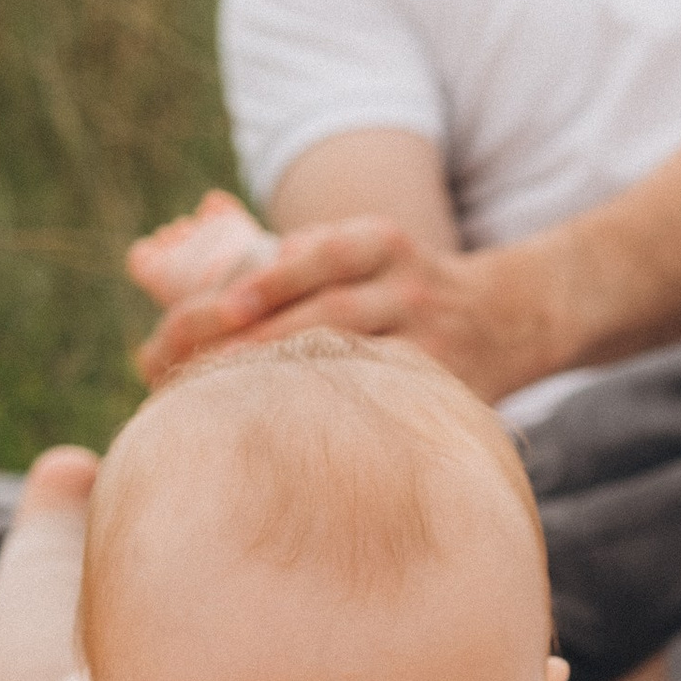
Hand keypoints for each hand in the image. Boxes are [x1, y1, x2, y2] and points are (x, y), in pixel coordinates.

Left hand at [133, 218, 549, 402]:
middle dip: (247, 341)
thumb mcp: (368, 252)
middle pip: (327, 315)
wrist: (510, 316)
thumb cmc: (406, 289)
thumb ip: (301, 261)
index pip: (317, 259)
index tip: (204, 315)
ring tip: (210, 403)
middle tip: (170, 367)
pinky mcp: (447, 391)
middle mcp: (410, 289)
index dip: (264, 285)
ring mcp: (432, 343)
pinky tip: (275, 436)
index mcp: (384, 244)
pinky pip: (383, 404)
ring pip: (353, 361)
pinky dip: (325, 416)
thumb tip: (201, 282)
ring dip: (276, 381)